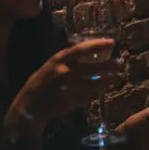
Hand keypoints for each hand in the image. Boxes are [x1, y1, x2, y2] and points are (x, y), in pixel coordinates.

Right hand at [6, 39, 120, 132]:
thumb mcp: (52, 66)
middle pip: (90, 68)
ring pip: (91, 84)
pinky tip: (101, 91)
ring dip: (105, 81)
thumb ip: (68, 60)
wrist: (28, 107)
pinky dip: (94, 94)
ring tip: (116, 78)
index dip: (96, 45)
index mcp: (58, 59)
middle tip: (120, 63)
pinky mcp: (67, 103)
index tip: (111, 42)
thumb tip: (90, 53)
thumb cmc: (42, 83)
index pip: (80, 49)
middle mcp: (62, 72)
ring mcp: (65, 88)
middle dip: (107, 66)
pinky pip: (86, 97)